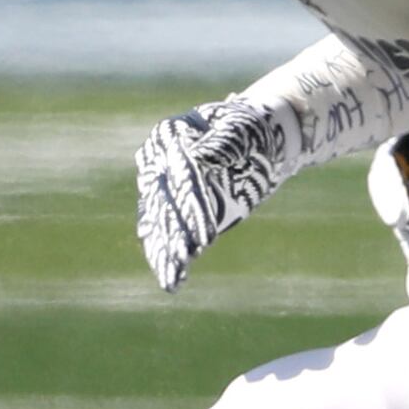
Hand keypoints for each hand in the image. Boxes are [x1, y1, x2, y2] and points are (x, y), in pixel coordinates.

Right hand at [133, 93, 304, 290]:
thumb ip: (222, 141)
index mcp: (170, 135)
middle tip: (187, 259)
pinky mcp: (171, 205)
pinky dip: (165, 256)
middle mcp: (158, 162)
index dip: (193, 207)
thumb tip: (201, 155)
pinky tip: (172, 279)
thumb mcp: (240, 128)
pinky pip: (162, 232)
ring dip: (166, 252)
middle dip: (176, 234)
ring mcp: (161, 186)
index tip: (207, 238)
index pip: (182, 176)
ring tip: (172, 280)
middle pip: (165, 202)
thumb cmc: (247, 128)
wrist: (251, 138)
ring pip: (159, 222)